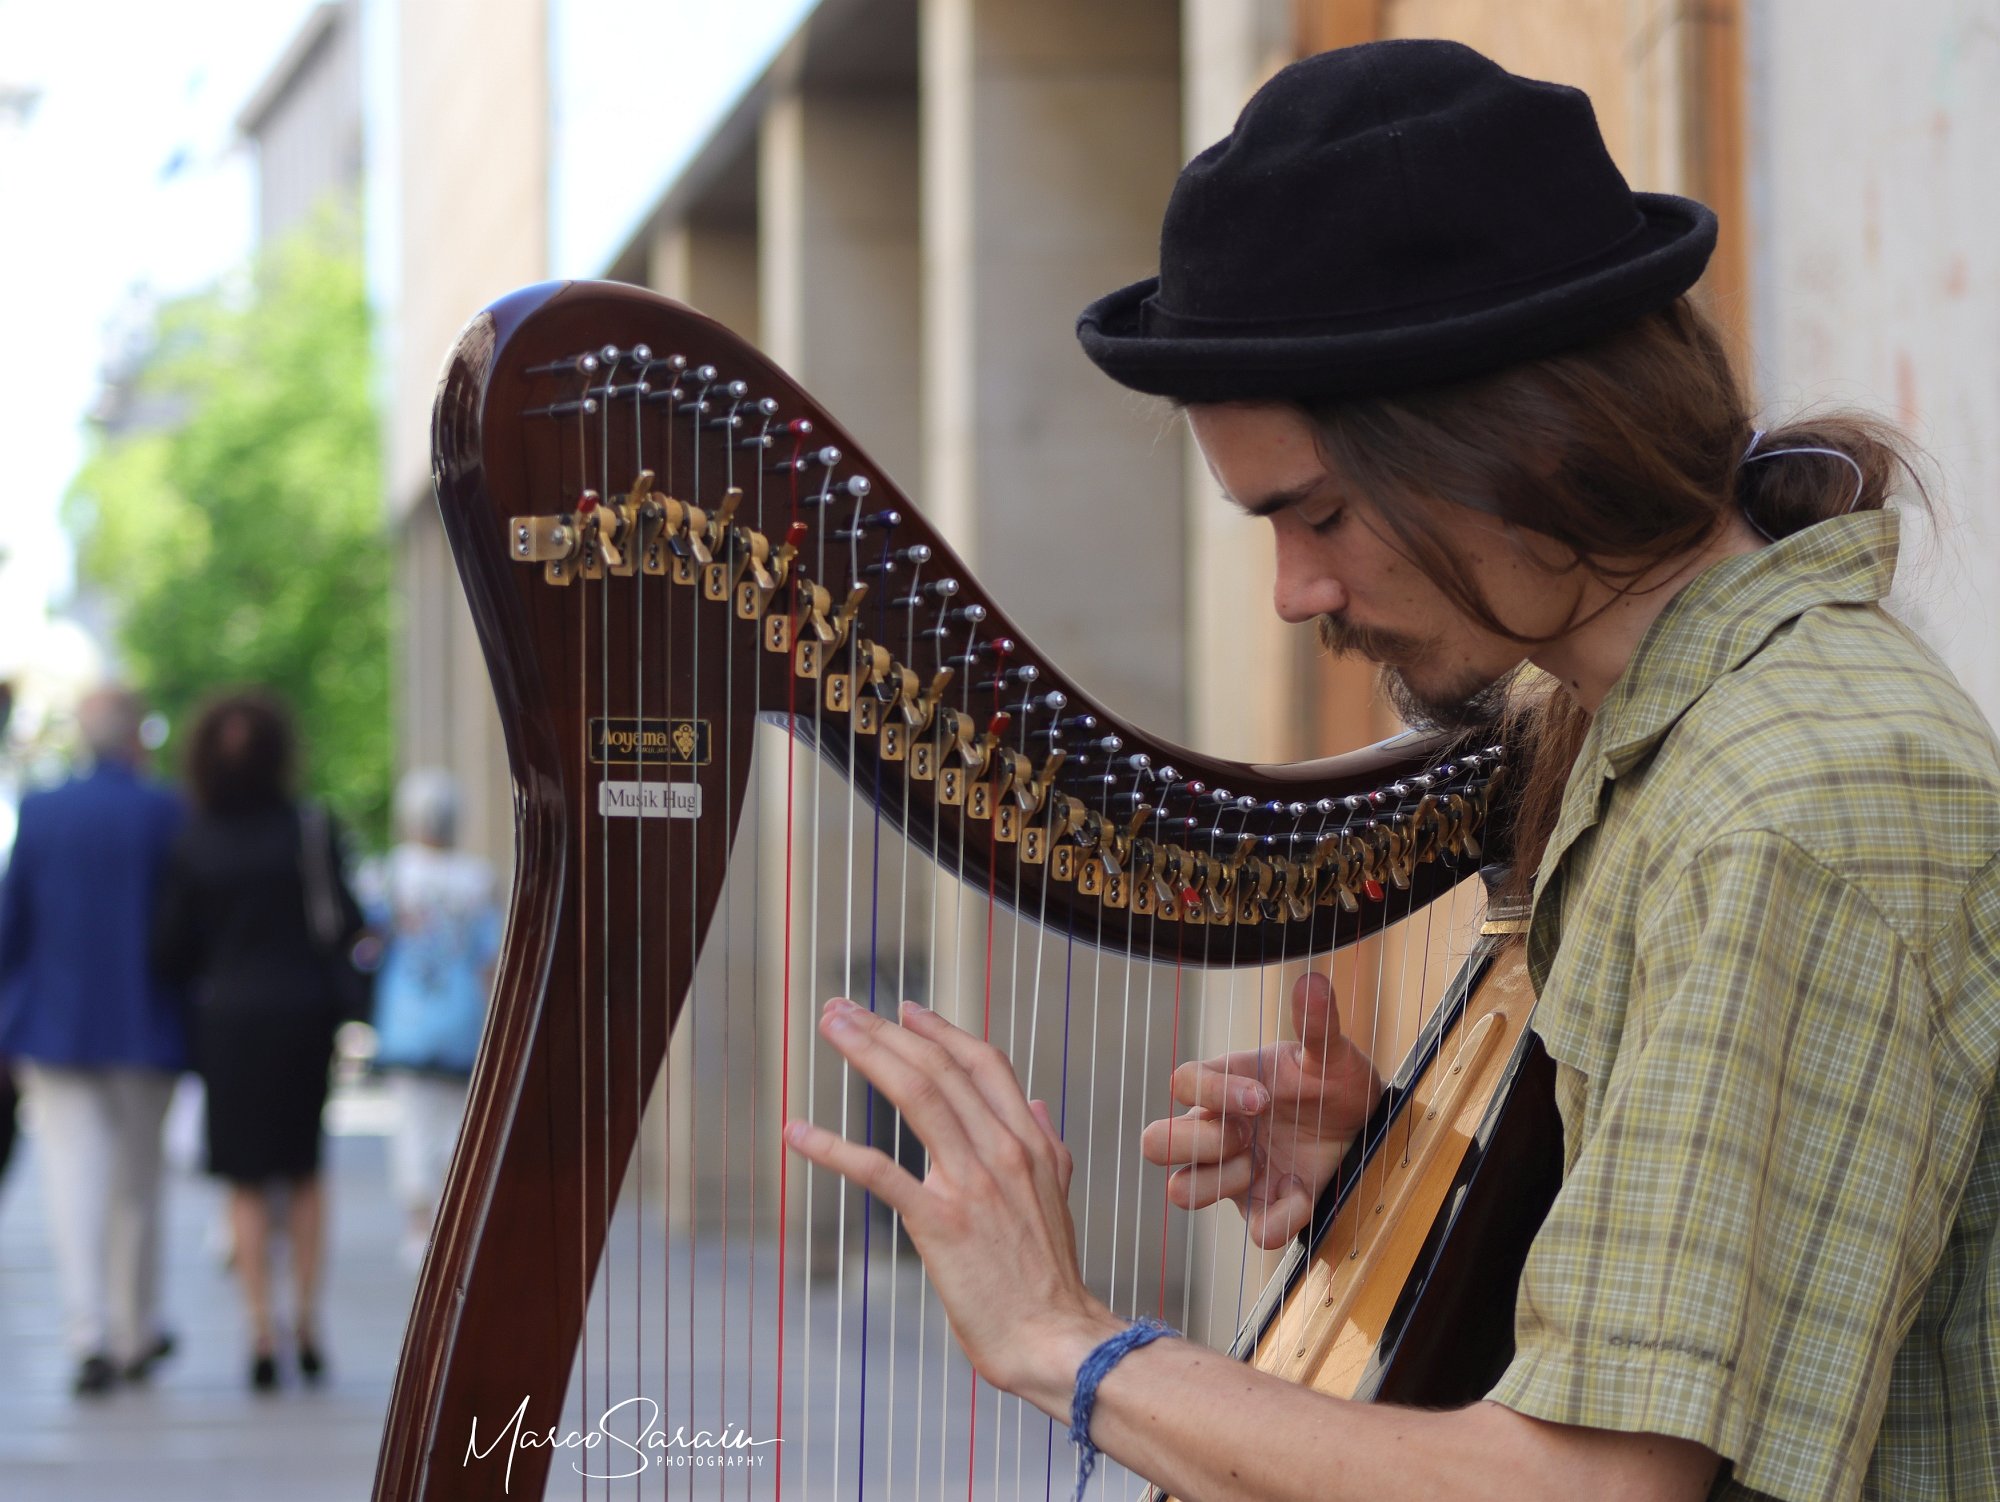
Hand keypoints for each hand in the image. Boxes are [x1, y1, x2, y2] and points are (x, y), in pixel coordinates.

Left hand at [783, 998, 1122, 1407]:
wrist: (1055, 1336)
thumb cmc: (1049, 1277)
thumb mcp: (1058, 1197)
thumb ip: (1047, 1145)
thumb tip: (1036, 1104)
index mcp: (1030, 1142)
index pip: (982, 1063)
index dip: (940, 1030)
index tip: (904, 1010)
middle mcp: (1002, 1150)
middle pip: (939, 1068)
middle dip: (887, 1030)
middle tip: (842, 1008)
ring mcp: (971, 1182)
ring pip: (915, 1096)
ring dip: (867, 1055)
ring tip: (829, 1030)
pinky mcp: (939, 1221)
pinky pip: (879, 1171)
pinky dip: (834, 1147)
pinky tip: (799, 1132)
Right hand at [1139, 969, 1377, 1249]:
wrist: (1370, 1129)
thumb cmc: (1336, 1083)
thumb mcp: (1332, 1054)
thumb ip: (1318, 1024)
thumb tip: (1311, 980)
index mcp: (1225, 1086)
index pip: (1181, 1084)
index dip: (1212, 1094)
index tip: (1262, 1099)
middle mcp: (1218, 1129)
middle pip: (1154, 1143)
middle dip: (1199, 1142)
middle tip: (1248, 1137)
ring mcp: (1235, 1172)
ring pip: (1181, 1191)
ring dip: (1222, 1180)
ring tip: (1263, 1165)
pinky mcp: (1264, 1208)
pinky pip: (1253, 1231)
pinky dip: (1280, 1219)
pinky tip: (1304, 1196)